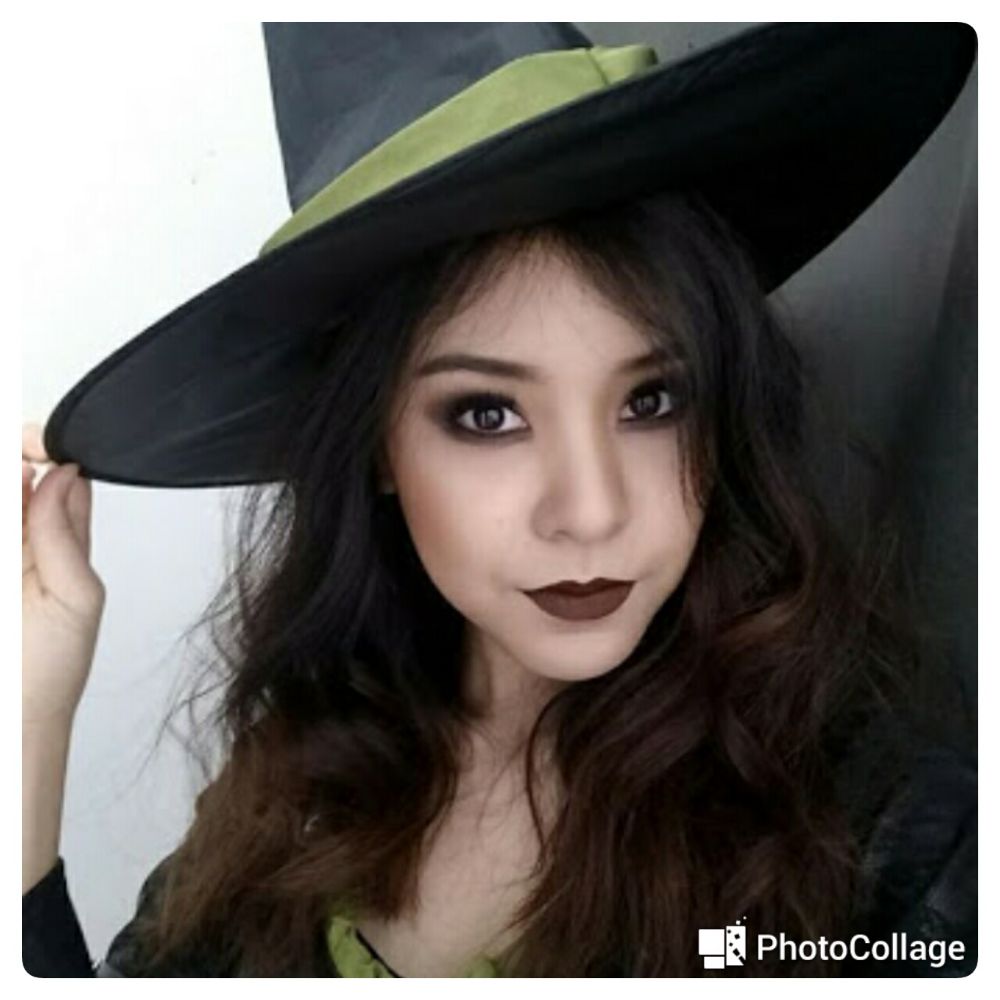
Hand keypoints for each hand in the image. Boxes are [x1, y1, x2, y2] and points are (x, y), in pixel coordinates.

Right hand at [22, 422, 105, 727]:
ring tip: (17, 532)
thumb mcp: (75, 597)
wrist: (10, 726)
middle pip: (13, 485)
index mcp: (57, 541)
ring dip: (6, 496)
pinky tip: (6, 513)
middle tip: (14, 466)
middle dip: (11, 464)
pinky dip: (2, 516)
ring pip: (2, 507)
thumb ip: (64, 534)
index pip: (50, 476)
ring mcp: (5, 560)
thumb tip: (63, 475)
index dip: (37, 450)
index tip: (24, 443)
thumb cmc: (50, 672)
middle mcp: (21, 543)